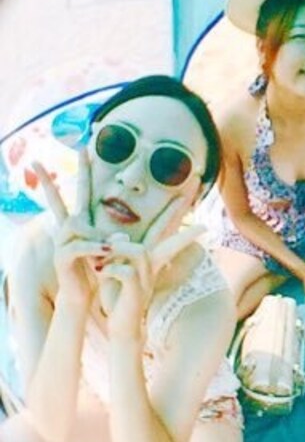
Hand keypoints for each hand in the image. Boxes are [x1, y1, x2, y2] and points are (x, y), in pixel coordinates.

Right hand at [34, 152, 105, 306]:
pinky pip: (78, 246)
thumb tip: (125, 233)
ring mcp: (61, 242)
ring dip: (97, 237)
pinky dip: (94, 248)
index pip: (81, 192)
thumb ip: (116, 239)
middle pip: (58, 200)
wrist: (86, 294)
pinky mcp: (62, 257)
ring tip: (112, 249)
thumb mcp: (111, 251)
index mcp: (82, 222)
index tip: (83, 147)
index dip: (83, 171)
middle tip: (42, 158)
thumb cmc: (100, 270)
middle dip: (49, 180)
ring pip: (76, 226)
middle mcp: (67, 229)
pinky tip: (106, 252)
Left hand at [97, 197, 205, 342]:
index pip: (164, 230)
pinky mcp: (137, 290)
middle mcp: (152, 264)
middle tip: (183, 197)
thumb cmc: (117, 296)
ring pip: (137, 250)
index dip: (175, 214)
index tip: (186, 196)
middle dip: (174, 214)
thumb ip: (115, 251)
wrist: (123, 325)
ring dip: (117, 250)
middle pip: (162, 232)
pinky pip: (125, 271)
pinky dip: (111, 269)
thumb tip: (115, 237)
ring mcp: (146, 276)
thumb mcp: (114, 269)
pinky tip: (101, 273)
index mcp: (148, 257)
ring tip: (101, 259)